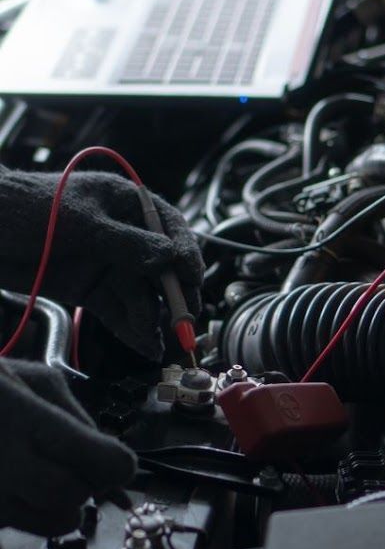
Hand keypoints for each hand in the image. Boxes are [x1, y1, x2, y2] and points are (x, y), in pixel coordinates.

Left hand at [0, 170, 202, 359]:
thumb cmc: (25, 209)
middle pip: (160, 265)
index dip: (185, 252)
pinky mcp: (88, 288)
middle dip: (173, 294)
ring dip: (153, 318)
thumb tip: (170, 258)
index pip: (168, 227)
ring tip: (161, 341)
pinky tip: (146, 344)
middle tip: (185, 320)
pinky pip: (117, 310)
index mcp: (125, 204)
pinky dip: (132, 329)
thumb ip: (127, 243)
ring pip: (140, 293)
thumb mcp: (81, 223)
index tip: (193, 278)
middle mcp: (123, 234)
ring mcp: (105, 263)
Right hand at [0, 360, 136, 536]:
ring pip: (53, 523)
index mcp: (25, 419)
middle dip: (90, 487)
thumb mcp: (36, 380)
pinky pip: (25, 529)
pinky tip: (23, 490)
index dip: (118, 466)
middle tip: (83, 470)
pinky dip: (37, 515)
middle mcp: (3, 463)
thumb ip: (75, 415)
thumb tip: (109, 454)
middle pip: (73, 496)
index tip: (120, 463)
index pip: (98, 458)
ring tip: (51, 478)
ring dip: (67, 506)